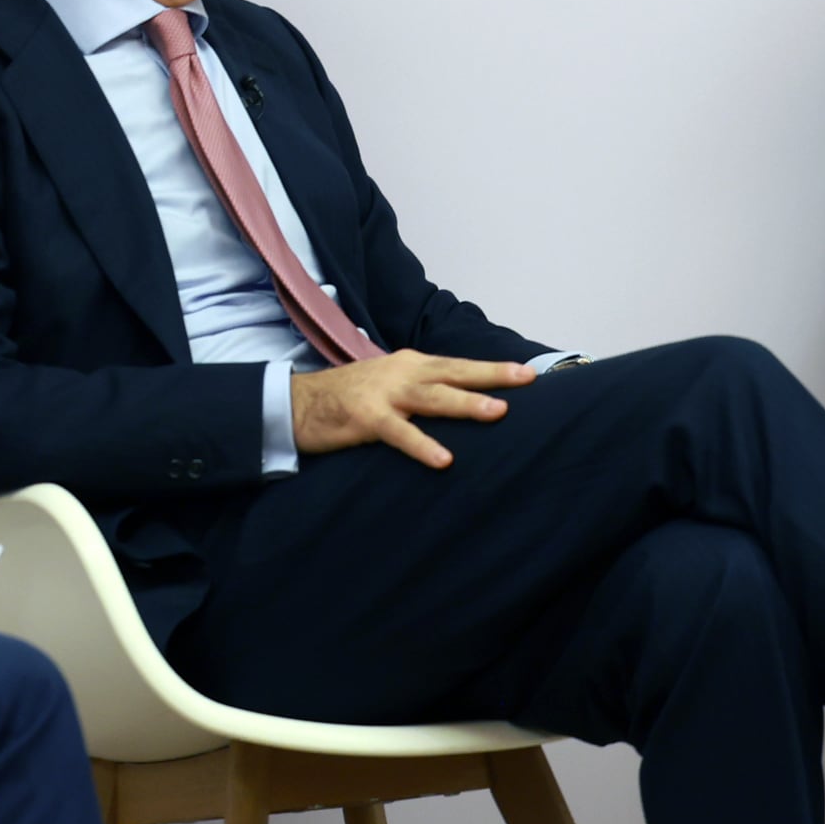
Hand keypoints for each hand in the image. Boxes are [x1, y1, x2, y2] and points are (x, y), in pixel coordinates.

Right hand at [292, 352, 535, 468]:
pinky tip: (444, 459)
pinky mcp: (365, 418)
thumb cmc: (349, 398)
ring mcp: (384, 394)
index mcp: (410, 364)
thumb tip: (460, 401)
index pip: (458, 365)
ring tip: (499, 411)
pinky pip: (399, 433)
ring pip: (433, 397)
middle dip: (492, 375)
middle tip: (526, 379)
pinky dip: (422, 445)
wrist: (297, 403)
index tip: (527, 371)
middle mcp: (402, 373)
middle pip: (454, 372)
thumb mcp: (390, 385)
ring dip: (466, 404)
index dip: (491, 368)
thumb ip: (422, 390)